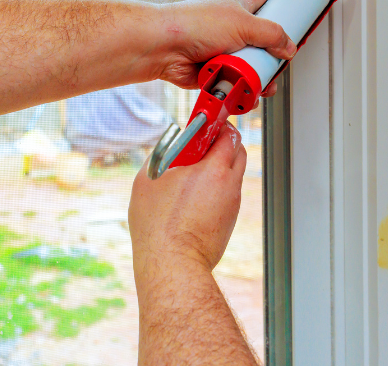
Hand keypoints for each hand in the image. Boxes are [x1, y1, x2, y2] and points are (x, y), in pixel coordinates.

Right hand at [129, 123, 245, 287]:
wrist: (173, 264)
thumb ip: (159, 154)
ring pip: (234, 174)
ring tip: (193, 171)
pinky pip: (228, 194)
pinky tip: (194, 194)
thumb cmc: (157, 224)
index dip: (218, 125)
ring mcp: (232, 205)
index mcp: (213, 170)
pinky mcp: (229, 222)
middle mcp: (229, 186)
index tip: (207, 122)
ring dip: (220, 166)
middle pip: (238, 152)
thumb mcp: (148, 179)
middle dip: (224, 142)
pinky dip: (217, 187)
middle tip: (202, 143)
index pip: (229, 136)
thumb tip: (168, 145)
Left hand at [153, 0, 295, 95]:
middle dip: (272, 52)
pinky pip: (237, 82)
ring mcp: (224, 50)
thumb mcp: (243, 23)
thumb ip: (271, 34)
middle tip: (280, 58)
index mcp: (238, 6)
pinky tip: (246, 89)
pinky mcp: (217, 70)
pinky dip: (243, 87)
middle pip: (261, 38)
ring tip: (263, 80)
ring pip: (251, 64)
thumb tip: (288, 46)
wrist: (166, 48)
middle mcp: (231, 28)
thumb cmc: (194, 25)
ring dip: (259, 75)